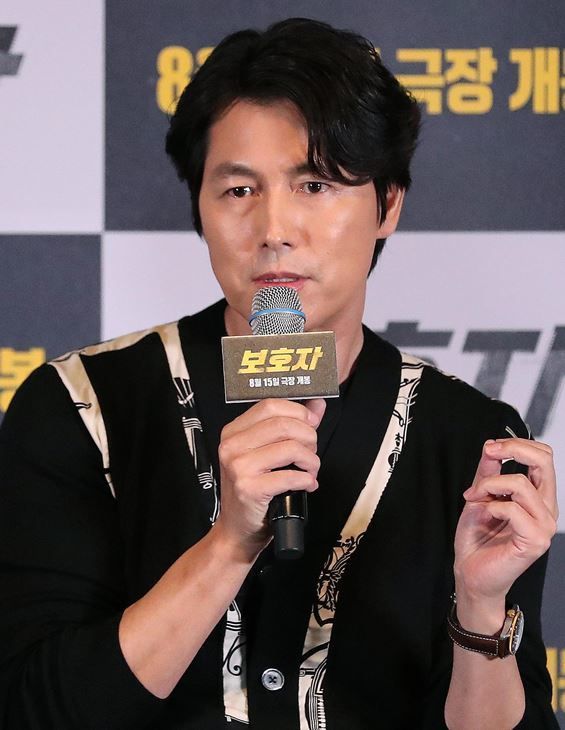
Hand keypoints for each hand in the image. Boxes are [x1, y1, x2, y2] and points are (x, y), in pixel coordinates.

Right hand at [213, 398, 325, 558]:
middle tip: (311, 452)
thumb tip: (317, 404)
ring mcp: (238, 467)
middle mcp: (232, 446)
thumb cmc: (254, 489)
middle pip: (283, 425)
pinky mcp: (249, 489)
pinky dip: (306, 480)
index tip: (312, 422)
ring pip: (291, 448)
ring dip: (311, 461)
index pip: (269, 405)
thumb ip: (292, 425)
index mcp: (233, 432)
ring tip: (310, 470)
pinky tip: (306, 485)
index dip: (297, 411)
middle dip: (308, 437)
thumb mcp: (267, 452)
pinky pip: (291, 476)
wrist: (237, 530)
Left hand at [454, 438, 557, 605]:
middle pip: (544, 461)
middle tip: (490, 453)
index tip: (491, 447)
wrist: (470, 571)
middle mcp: (545, 509)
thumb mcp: (479, 495)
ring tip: (476, 497)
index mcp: (537, 496)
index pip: (543, 457)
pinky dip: (491, 506)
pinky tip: (485, 514)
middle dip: (512, 449)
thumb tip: (491, 446)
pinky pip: (512, 509)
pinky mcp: (535, 541)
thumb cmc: (477, 538)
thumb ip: (488, 472)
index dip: (517, 443)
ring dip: (490, 484)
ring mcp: (544, 526)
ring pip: (521, 484)